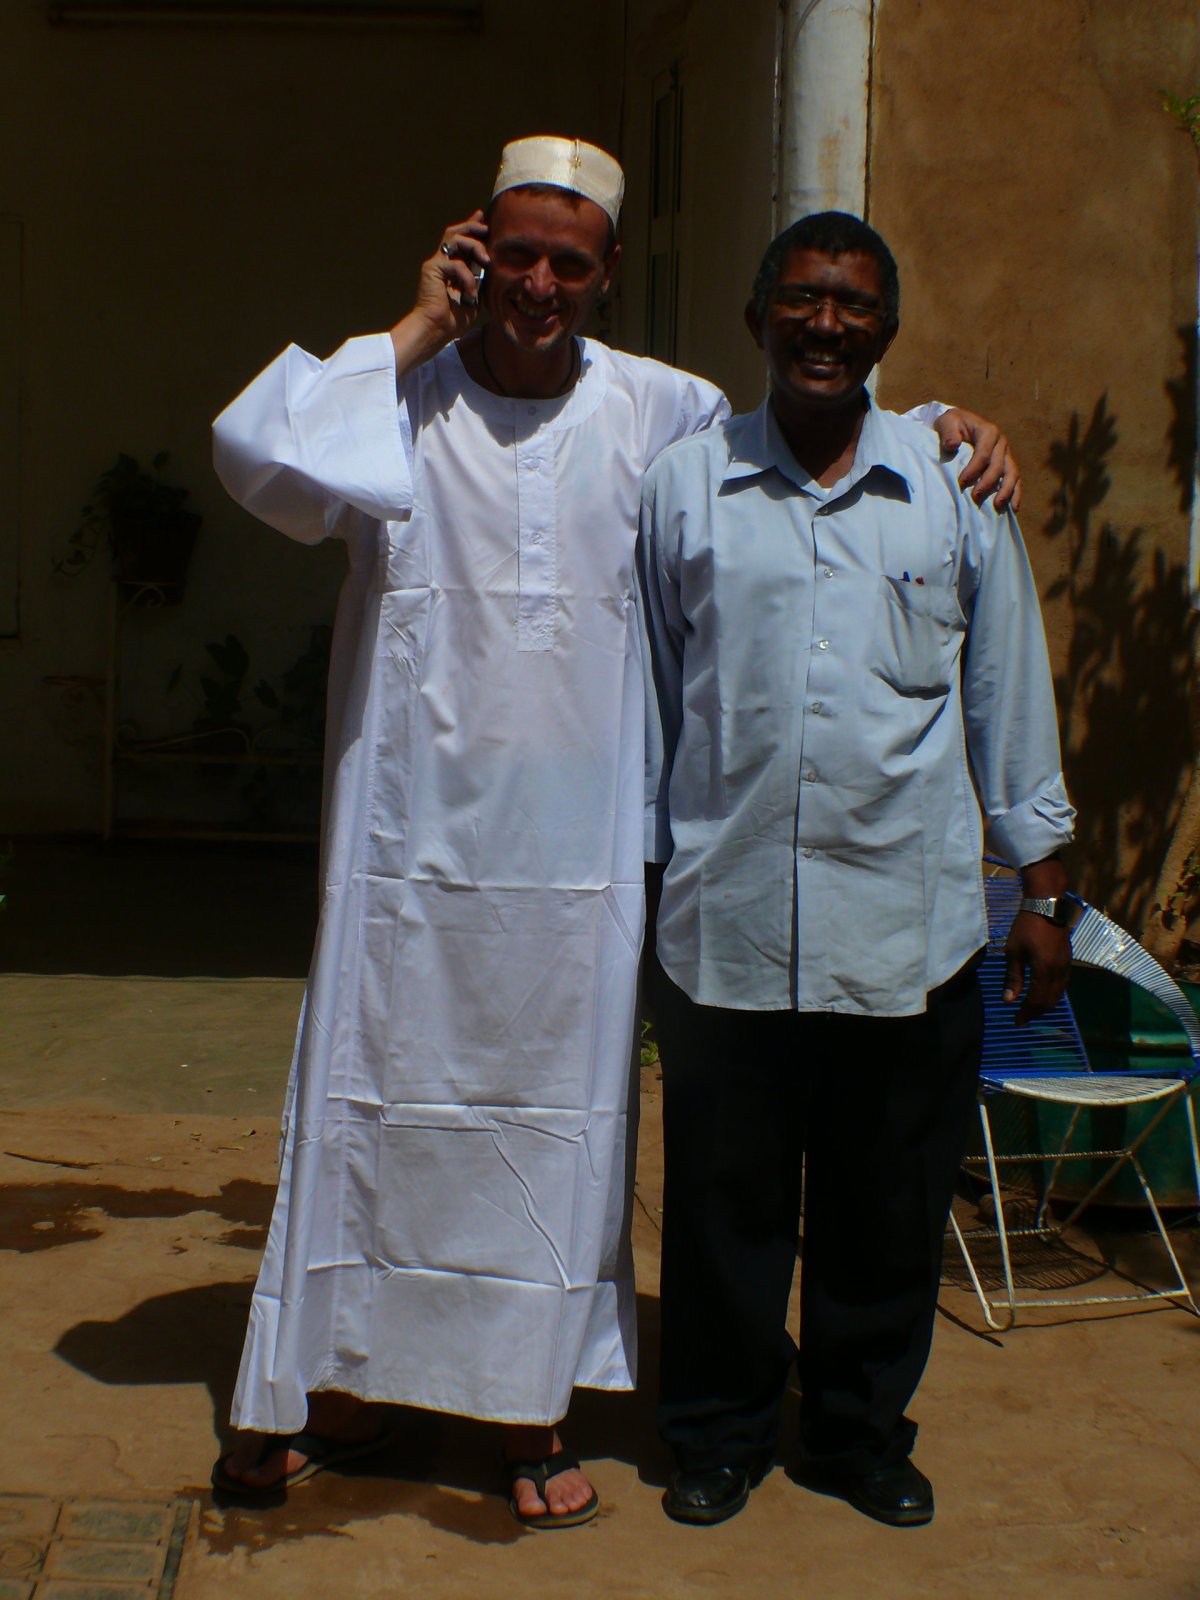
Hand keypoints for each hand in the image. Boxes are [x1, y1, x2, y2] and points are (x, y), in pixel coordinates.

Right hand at [390, 211, 489, 371]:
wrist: (436, 331)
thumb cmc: (454, 319)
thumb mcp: (475, 296)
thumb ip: (481, 279)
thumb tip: (493, 266)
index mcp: (452, 266)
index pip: (462, 241)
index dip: (473, 227)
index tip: (485, 219)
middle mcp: (442, 261)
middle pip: (455, 232)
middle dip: (473, 227)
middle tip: (487, 230)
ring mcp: (436, 264)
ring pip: (454, 238)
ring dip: (473, 245)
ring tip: (486, 260)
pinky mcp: (431, 270)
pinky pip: (455, 264)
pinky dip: (467, 278)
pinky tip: (470, 294)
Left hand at [934, 408, 1021, 513]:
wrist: (960, 424)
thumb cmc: (952, 425)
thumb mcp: (947, 422)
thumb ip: (948, 432)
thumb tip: (952, 444)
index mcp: (988, 431)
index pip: (983, 452)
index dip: (974, 468)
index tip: (961, 482)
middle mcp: (1001, 442)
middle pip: (998, 465)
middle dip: (987, 482)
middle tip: (975, 497)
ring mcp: (1006, 454)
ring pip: (1012, 473)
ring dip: (1006, 490)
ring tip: (998, 505)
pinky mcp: (1007, 464)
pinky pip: (1015, 479)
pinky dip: (1016, 493)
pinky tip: (1014, 508)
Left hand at [1003, 912, 1070, 1025]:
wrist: (1048, 906)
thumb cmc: (1026, 926)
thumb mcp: (1014, 952)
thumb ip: (1013, 977)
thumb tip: (1009, 1001)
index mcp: (1044, 971)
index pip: (1036, 1000)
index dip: (1026, 1013)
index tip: (1016, 1022)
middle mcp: (1059, 972)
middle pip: (1050, 1001)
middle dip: (1036, 1012)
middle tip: (1022, 1018)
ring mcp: (1066, 966)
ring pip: (1059, 994)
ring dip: (1046, 1004)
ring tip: (1031, 1009)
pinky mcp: (1068, 961)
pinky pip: (1063, 985)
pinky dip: (1053, 994)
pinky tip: (1044, 993)